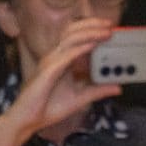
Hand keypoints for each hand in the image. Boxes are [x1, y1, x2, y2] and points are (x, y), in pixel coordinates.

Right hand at [14, 18, 122, 137]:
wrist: (28, 121)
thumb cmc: (48, 108)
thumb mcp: (80, 98)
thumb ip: (98, 91)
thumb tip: (118, 87)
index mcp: (61, 60)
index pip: (76, 36)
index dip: (92, 28)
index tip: (110, 28)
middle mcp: (55, 57)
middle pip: (73, 31)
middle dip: (92, 25)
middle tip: (110, 25)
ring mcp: (50, 62)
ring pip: (70, 39)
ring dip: (90, 33)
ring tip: (106, 32)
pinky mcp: (47, 71)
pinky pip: (66, 55)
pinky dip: (80, 48)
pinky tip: (92, 45)